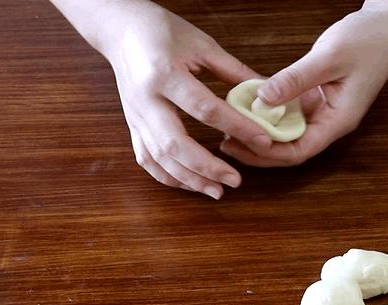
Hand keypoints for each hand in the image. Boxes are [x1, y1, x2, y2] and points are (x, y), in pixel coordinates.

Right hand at [52, 0, 272, 198]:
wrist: (121, 31)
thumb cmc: (163, 32)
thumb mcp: (202, 45)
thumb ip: (233, 71)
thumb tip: (265, 94)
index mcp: (165, 74)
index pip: (205, 109)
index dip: (237, 127)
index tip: (263, 141)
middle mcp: (146, 99)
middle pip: (176, 144)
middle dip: (207, 167)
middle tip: (235, 181)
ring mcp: (135, 116)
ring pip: (159, 158)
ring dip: (189, 179)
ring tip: (217, 191)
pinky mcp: (131, 126)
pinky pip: (147, 159)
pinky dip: (168, 177)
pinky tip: (189, 185)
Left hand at [220, 0, 387, 166]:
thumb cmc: (369, 41)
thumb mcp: (329, 57)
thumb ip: (294, 80)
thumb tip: (261, 100)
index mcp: (338, 120)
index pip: (299, 151)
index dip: (267, 153)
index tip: (239, 143)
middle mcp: (330, 121)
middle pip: (290, 148)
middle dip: (258, 149)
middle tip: (225, 141)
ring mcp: (323, 110)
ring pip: (287, 132)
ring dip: (260, 132)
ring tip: (230, 126)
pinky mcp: (316, 97)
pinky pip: (289, 112)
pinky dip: (268, 112)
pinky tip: (248, 105)